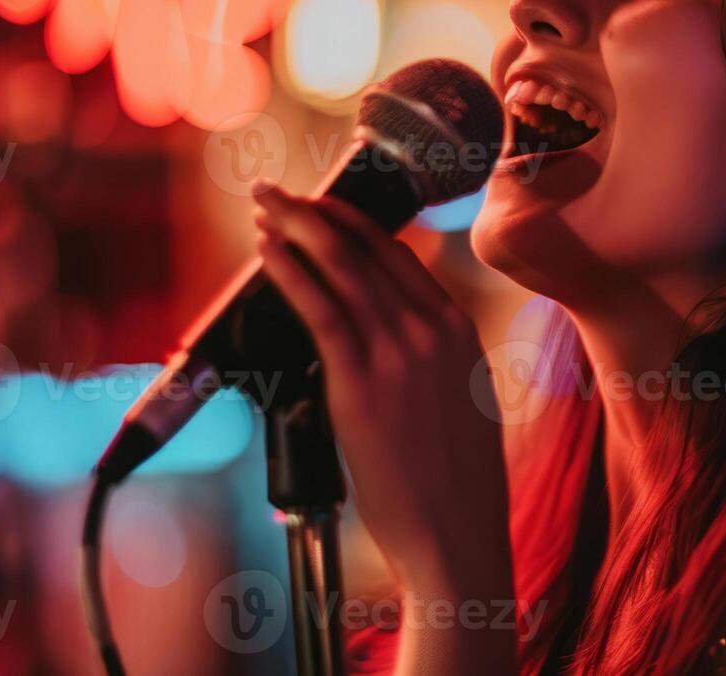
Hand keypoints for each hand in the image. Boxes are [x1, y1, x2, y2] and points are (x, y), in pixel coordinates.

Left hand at [252, 184, 512, 595]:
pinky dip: (291, 271)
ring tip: (264, 206)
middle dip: (318, 212)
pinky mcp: (361, 381)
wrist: (457, 532)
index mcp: (458, 330)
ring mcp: (399, 351)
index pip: (401, 257)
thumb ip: (432, 359)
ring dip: (296, 228)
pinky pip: (320, 308)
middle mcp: (432, 329)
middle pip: (367, 249)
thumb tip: (392, 339)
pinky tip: (267, 252)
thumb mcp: (462, 401)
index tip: (325, 211)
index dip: (356, 226)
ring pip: (340, 267)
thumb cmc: (455, 482)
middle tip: (279, 192)